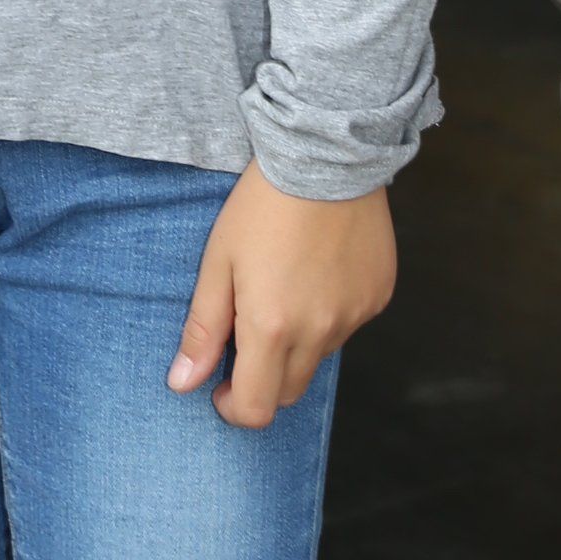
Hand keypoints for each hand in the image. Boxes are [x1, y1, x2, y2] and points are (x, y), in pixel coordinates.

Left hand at [167, 165, 395, 428]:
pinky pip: (349, 324)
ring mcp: (355, 315)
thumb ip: (203, 328)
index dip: (232, 406)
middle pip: (289, 391)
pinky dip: (330, 313)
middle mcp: (319, 331)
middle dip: (263, 377)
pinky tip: (319, 270)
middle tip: (249, 331)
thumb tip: (182, 384)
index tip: (221, 383)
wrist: (324, 152)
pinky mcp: (378, 294)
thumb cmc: (261, 204)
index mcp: (273, 327)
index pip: (256, 409)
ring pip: (320, 356)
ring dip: (298, 342)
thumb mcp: (219, 261)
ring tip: (286, 284)